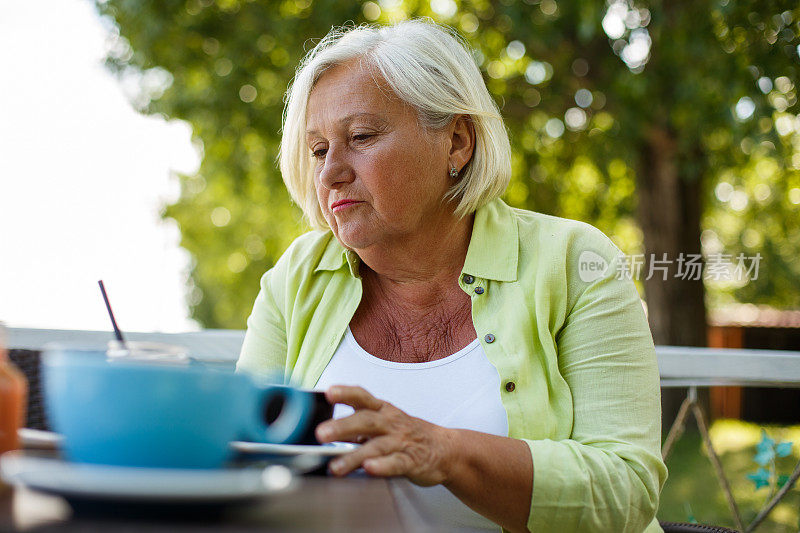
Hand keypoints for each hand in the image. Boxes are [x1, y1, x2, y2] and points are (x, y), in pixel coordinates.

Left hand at [315, 385, 452, 485]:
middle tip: (321, 434)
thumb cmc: (407, 434)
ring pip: (377, 446)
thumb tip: (324, 431)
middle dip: (343, 426)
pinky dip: (383, 466)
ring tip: (336, 466)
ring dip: (355, 456)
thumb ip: (354, 427)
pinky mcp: (411, 461)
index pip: (363, 397)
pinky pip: (396, 463)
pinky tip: (370, 469)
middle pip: (366, 421)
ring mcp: (401, 441)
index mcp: (382, 410)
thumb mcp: (382, 423)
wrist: (444, 448)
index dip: (346, 393)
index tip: (329, 392)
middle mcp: (390, 423)